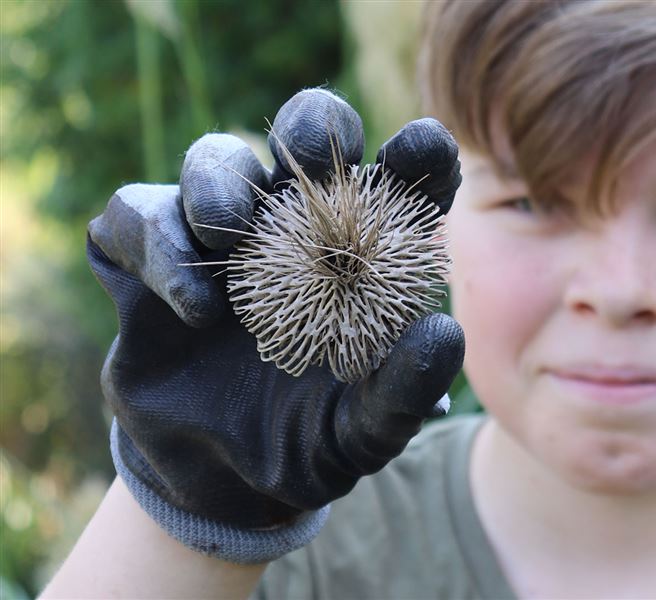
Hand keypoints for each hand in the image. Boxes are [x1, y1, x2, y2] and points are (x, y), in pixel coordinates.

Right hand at [87, 89, 463, 533]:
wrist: (221, 485)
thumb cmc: (310, 441)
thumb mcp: (364, 431)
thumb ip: (405, 391)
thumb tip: (446, 330)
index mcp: (367, 250)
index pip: (401, 181)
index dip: (417, 154)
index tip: (422, 148)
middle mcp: (296, 226)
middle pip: (306, 136)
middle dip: (311, 125)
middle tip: (306, 153)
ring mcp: (220, 238)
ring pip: (216, 159)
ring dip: (219, 179)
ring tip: (226, 231)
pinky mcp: (146, 259)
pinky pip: (142, 216)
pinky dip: (161, 248)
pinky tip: (195, 313)